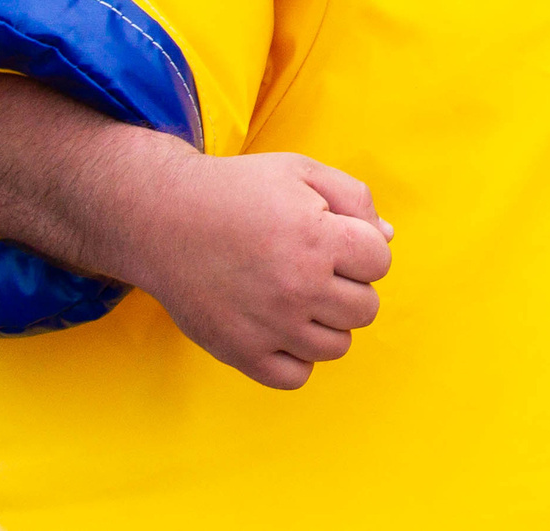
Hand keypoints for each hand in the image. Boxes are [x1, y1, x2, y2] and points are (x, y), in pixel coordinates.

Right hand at [115, 146, 394, 389]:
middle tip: (315, 266)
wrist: (162, 219)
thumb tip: (386, 238)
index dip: (363, 247)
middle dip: (350, 285)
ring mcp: (270, 326)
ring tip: (297, 295)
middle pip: (365, 308)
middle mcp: (298, 287)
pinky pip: (297, 376)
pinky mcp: (241, 353)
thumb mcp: (301, 172)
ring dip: (327, 322)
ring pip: (338, 345)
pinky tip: (282, 327)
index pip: (381, 262)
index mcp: (318, 238)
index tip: (334, 237)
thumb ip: (354, 199)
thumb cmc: (238, 191)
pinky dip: (297, 357)